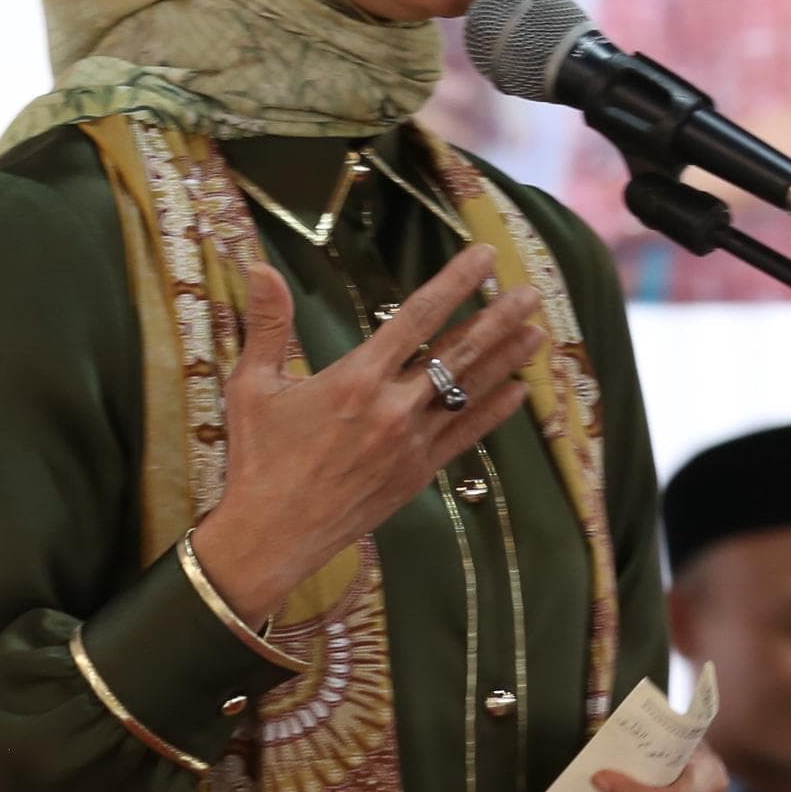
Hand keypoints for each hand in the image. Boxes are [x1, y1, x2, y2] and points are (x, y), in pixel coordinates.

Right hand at [191, 248, 543, 618]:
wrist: (271, 534)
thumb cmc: (258, 457)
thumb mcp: (252, 386)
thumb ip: (267, 324)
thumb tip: (260, 266)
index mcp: (356, 377)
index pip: (417, 316)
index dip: (455, 283)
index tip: (484, 258)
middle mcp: (393, 406)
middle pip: (458, 351)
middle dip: (498, 318)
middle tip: (531, 292)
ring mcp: (412, 441)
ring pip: (469, 391)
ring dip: (506, 359)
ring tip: (538, 332)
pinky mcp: (419, 472)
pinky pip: (466, 434)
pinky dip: (495, 411)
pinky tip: (520, 392)